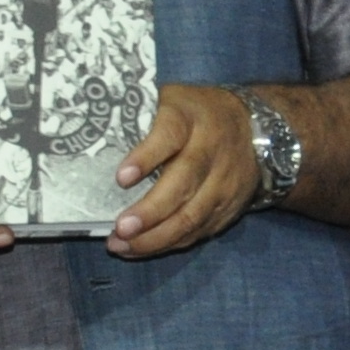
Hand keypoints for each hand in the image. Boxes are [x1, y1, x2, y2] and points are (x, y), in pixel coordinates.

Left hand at [110, 83, 265, 258]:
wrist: (257, 129)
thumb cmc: (195, 114)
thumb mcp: (171, 100)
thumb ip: (141, 115)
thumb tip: (91, 132)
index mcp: (191, 117)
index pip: (169, 135)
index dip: (146, 157)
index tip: (121, 178)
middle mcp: (211, 150)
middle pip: (183, 183)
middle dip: (151, 211)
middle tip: (120, 229)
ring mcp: (224, 182)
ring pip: (192, 215)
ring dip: (156, 237)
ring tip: (121, 245)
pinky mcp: (229, 207)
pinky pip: (199, 231)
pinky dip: (169, 243)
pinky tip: (140, 249)